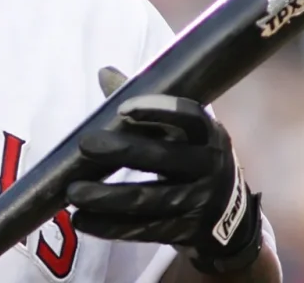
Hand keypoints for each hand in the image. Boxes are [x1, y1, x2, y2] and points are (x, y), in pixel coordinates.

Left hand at [64, 67, 263, 274]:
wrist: (230, 218)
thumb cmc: (190, 158)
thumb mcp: (180, 131)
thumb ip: (144, 105)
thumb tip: (104, 73)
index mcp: (207, 134)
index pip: (188, 117)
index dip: (157, 110)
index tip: (122, 109)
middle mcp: (207, 167)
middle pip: (161, 159)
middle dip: (121, 152)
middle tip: (84, 144)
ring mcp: (198, 202)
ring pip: (148, 200)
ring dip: (107, 197)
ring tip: (73, 191)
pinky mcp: (184, 232)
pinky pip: (143, 230)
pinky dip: (110, 226)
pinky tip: (82, 220)